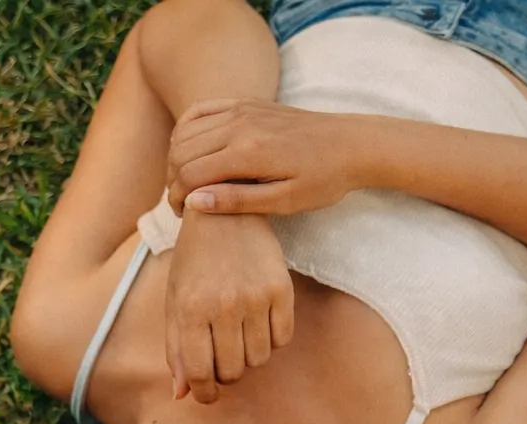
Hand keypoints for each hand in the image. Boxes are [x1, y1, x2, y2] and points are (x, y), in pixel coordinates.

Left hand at [166, 210, 294, 402]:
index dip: (204, 393)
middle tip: (221, 358)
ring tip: (238, 337)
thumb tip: (182, 394)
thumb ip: (176, 349)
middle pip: (232, 371)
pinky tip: (258, 323)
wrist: (225, 212)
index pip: (200, 373)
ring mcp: (255, 297)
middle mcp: (223, 305)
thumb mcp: (175, 301)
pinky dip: (270, 340)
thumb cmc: (194, 261)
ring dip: (248, 357)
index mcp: (190, 309)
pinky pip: (282, 339)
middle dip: (225, 374)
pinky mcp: (281, 288)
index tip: (207, 395)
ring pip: (258, 360)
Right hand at [167, 98, 359, 215]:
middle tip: (182, 204)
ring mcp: (242, 109)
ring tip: (188, 182)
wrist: (353, 144)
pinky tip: (192, 150)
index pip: (190, 173)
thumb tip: (194, 202)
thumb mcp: (285, 201)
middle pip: (181, 151)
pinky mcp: (247, 103)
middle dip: (173, 180)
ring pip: (186, 130)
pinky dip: (187, 129)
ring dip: (177, 157)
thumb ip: (238, 201)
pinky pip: (201, 109)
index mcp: (249, 153)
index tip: (182, 217)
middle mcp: (241, 125)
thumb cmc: (324, 180)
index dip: (178, 198)